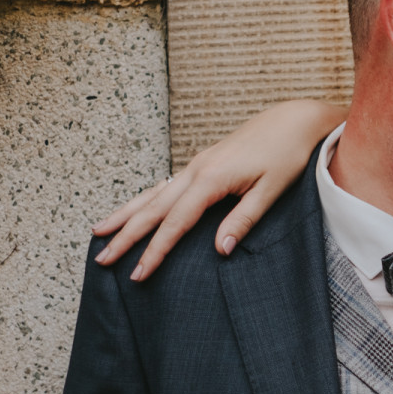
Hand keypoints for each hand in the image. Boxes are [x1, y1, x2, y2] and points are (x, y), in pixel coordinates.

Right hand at [92, 100, 347, 279]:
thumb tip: (220, 251)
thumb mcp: (271, 191)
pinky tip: (135, 209)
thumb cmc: (287, 154)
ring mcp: (197, 164)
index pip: (175, 223)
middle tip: (101, 259)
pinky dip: (144, 200)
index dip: (155, 250)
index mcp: (211, 179)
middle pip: (153, 208)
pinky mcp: (203, 163)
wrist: (294, 120)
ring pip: (152, 194)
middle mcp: (196, 170)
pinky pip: (165, 186)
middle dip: (126, 236)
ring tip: (98, 232)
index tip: (138, 273)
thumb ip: (243, 220)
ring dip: (125, 214)